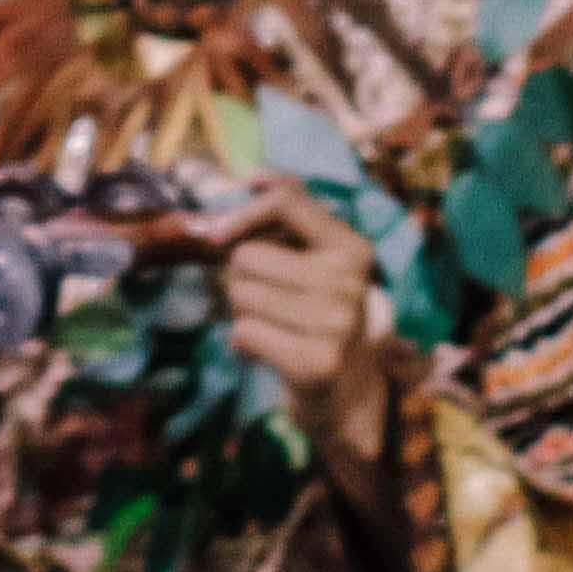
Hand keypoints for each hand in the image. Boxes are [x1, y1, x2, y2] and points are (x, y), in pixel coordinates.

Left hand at [224, 192, 407, 515]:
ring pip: (240, 295)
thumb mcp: (320, 262)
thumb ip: (294, 214)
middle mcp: (349, 281)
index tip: (220, 234)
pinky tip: (266, 353)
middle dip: (240, 280)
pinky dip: (242, 345)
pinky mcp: (314, 363)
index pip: (287, 203)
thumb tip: (257, 174)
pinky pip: (242, 333)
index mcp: (352, 247)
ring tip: (269, 327)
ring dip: (240, 313)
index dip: (244, 213)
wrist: (349, 397)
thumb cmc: (322, 318)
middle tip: (264, 303)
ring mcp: (335, 324)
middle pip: (246, 257)